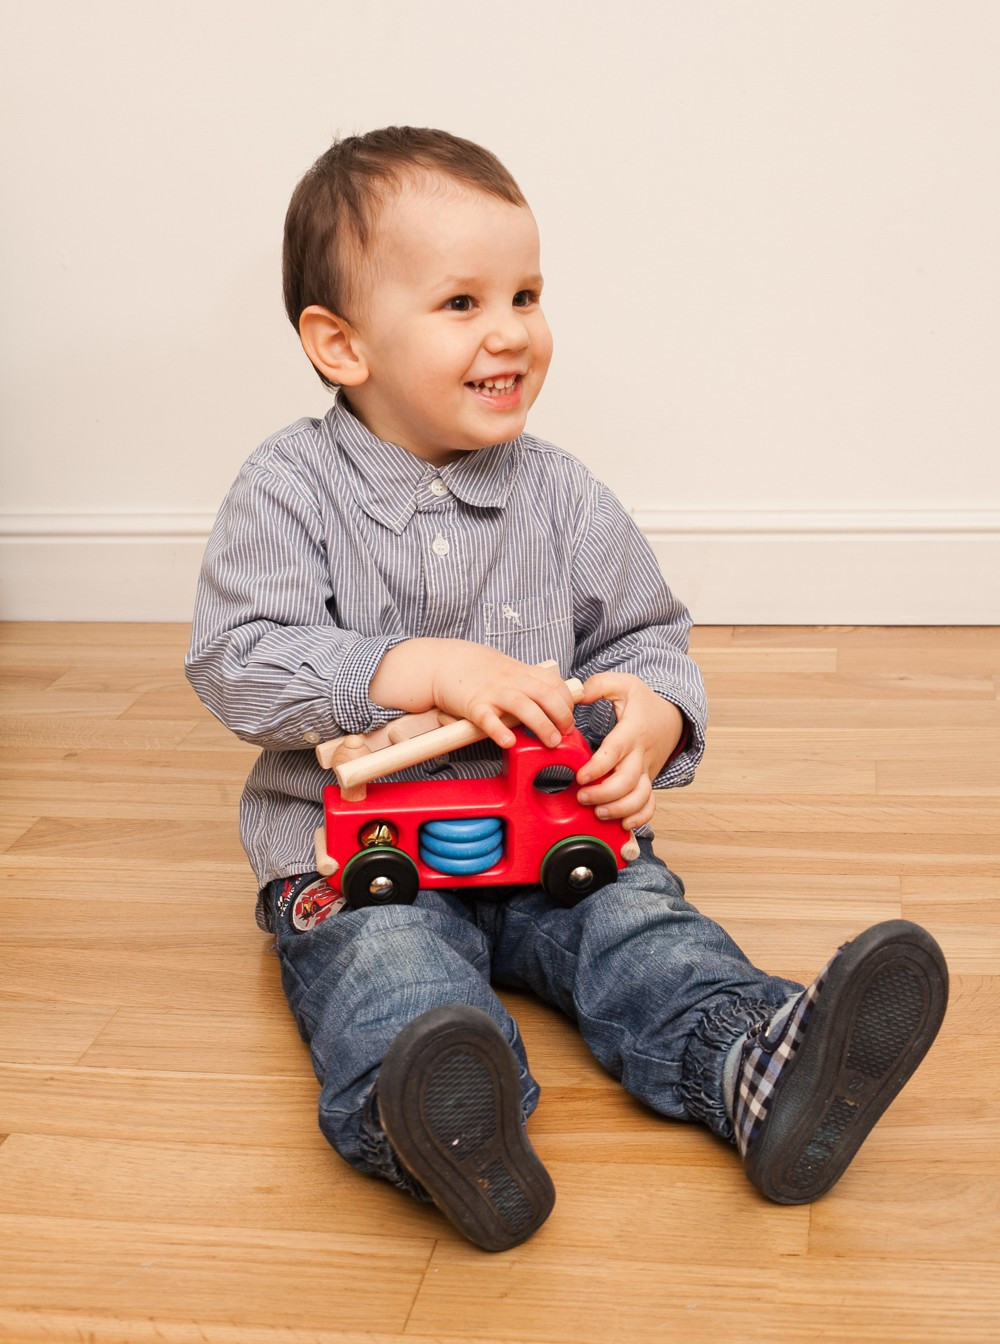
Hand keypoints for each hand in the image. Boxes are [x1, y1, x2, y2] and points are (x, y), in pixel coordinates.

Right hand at [371, 640, 575, 749]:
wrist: (444, 661)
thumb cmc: (479, 670)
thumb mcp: (510, 669)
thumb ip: (530, 683)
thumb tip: (553, 700)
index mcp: (522, 672)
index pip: (555, 684)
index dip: (567, 702)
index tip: (570, 718)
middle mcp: (511, 681)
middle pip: (545, 694)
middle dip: (562, 714)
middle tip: (566, 732)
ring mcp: (493, 693)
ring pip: (523, 706)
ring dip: (541, 725)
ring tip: (551, 742)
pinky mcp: (473, 705)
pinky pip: (488, 719)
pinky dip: (499, 731)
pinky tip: (508, 742)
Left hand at [575, 673, 683, 829]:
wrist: (672, 719)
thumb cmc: (644, 703)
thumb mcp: (624, 684)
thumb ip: (598, 685)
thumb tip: (576, 694)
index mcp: (632, 732)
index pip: (616, 752)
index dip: (598, 768)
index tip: (581, 776)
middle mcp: (641, 755)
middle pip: (627, 782)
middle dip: (603, 794)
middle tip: (581, 796)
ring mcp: (647, 771)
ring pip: (640, 798)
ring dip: (619, 810)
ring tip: (598, 811)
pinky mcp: (649, 782)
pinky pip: (650, 805)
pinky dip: (639, 818)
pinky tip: (622, 823)